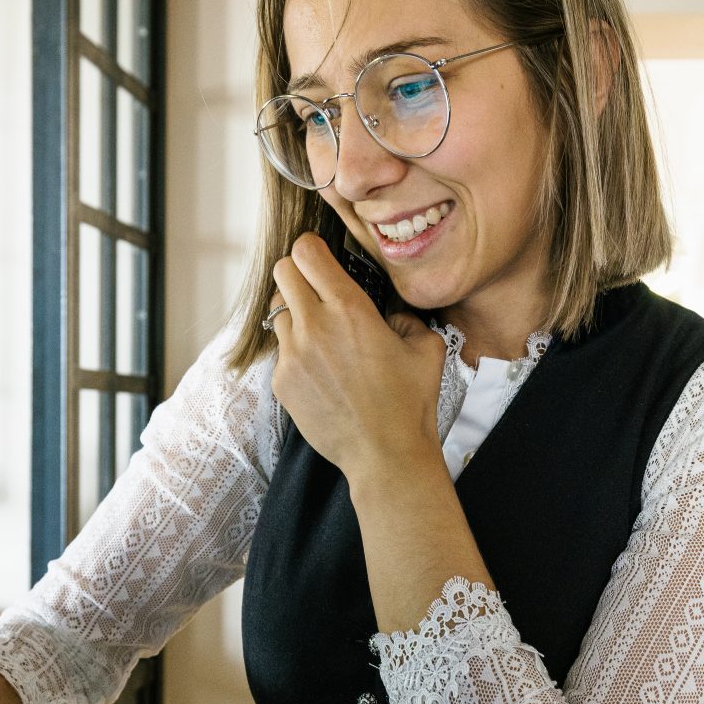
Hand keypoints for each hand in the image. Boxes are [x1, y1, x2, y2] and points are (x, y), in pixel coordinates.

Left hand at [269, 232, 446, 479]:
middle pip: (282, 272)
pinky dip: (296, 353)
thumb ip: (405, 318)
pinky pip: (281, 352)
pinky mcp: (282, 382)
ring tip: (321, 337)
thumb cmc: (410, 403)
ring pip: (278, 312)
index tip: (320, 256)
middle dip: (298, 274)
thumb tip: (390, 314)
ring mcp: (292, 355)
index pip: (306, 252)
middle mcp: (314, 326)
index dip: (311, 249)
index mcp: (349, 309)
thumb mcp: (426, 348)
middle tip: (316, 289)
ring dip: (296, 315)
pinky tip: (321, 372)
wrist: (385, 454)